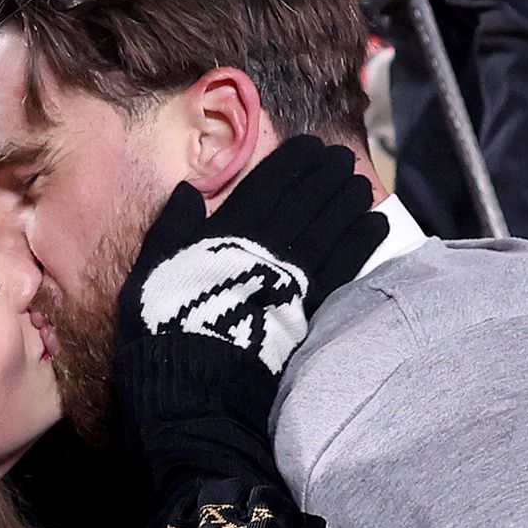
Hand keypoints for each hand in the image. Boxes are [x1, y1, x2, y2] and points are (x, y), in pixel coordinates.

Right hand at [117, 136, 385, 376]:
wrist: (195, 382)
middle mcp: (265, 246)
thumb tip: (187, 189)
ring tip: (362, 182)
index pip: (267, 185)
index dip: (291, 163)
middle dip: (326, 175)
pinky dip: (361, 241)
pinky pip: (343, 264)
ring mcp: (292, 275)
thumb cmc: (164, 324)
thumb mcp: (152, 268)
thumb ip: (171, 226)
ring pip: (328, 226)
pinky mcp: (310, 306)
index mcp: (226, 232)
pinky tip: (376, 224)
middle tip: (343, 157)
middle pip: (304, 201)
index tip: (310, 146)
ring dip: (347, 201)